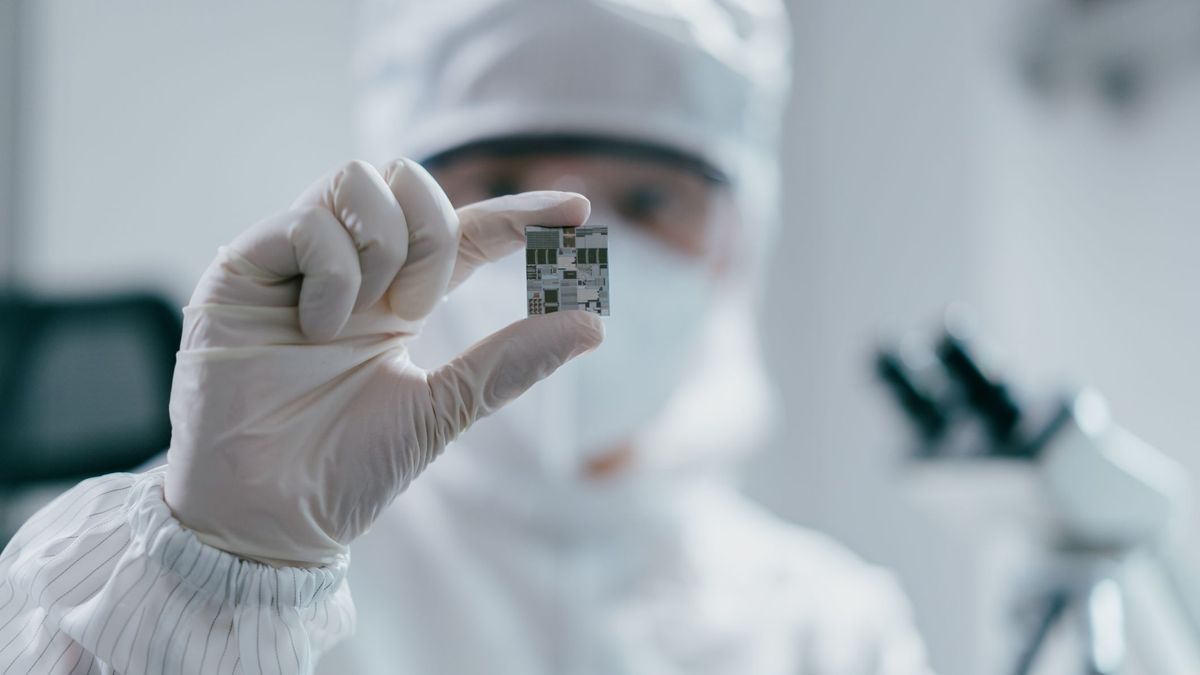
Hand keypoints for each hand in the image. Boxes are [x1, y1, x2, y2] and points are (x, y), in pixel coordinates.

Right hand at [163, 159, 602, 565]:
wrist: (265, 519)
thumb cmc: (345, 472)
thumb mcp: (440, 411)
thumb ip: (508, 364)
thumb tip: (593, 324)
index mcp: (399, 302)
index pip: (467, 236)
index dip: (520, 214)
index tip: (578, 207)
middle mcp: (351, 272)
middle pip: (411, 184)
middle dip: (434, 230)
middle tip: (417, 305)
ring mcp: (296, 265)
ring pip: (358, 179)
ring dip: (382, 246)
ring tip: (358, 320)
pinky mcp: (243, 270)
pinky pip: (306, 222)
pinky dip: (331, 269)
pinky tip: (316, 326)